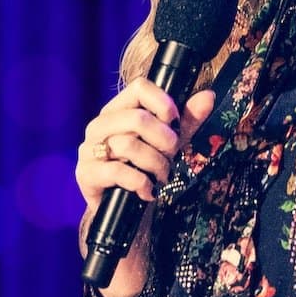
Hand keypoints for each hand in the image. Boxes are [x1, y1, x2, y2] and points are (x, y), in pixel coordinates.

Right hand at [75, 81, 215, 296]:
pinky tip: (149, 191)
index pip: (139, 87)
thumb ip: (188, 120)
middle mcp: (100, 125)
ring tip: (163, 176)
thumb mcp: (170, 143)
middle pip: (137, 118)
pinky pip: (118, 171)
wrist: (126, 209)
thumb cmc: (147, 168)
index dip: (162, 102)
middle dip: (164, 140)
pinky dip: (141, 183)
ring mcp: (89, 149)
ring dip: (155, 164)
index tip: (175, 122)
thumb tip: (209, 96)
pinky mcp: (86, 174)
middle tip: (172, 154)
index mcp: (119, 110)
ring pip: (128, 145)